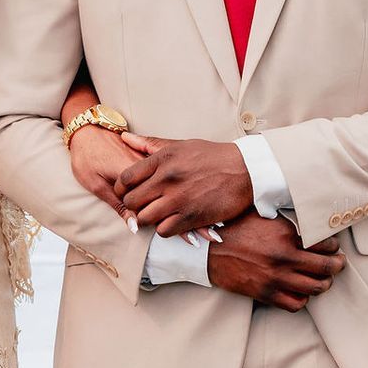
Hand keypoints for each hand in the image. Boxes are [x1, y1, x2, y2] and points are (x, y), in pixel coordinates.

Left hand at [67, 121, 156, 218]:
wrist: (87, 129)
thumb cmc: (87, 156)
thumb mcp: (97, 185)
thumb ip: (118, 206)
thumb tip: (134, 227)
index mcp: (132, 173)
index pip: (145, 205)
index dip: (137, 213)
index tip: (126, 210)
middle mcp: (145, 166)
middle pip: (154, 196)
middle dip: (146, 205)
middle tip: (127, 199)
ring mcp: (149, 161)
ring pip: (157, 187)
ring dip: (150, 195)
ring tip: (134, 191)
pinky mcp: (149, 158)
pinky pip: (156, 177)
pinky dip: (152, 184)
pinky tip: (141, 184)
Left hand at [118, 138, 253, 238]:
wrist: (246, 171)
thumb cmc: (212, 156)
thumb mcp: (181, 145)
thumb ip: (149, 144)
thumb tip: (123, 136)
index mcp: (162, 159)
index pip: (126, 178)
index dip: (121, 188)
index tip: (127, 192)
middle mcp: (168, 179)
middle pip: (131, 201)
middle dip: (133, 205)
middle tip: (142, 205)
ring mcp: (179, 199)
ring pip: (145, 218)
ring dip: (148, 219)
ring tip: (156, 214)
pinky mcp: (192, 217)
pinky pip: (164, 231)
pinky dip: (164, 229)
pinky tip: (171, 221)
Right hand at [206, 211, 343, 311]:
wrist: (207, 251)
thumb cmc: (233, 228)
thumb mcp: (261, 214)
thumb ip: (285, 218)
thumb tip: (305, 212)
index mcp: (285, 234)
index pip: (325, 244)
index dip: (333, 245)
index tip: (333, 246)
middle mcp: (284, 257)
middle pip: (326, 267)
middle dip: (338, 265)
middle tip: (339, 263)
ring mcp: (276, 278)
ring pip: (315, 288)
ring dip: (324, 283)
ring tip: (324, 279)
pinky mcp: (266, 294)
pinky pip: (295, 303)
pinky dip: (303, 298)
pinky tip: (302, 291)